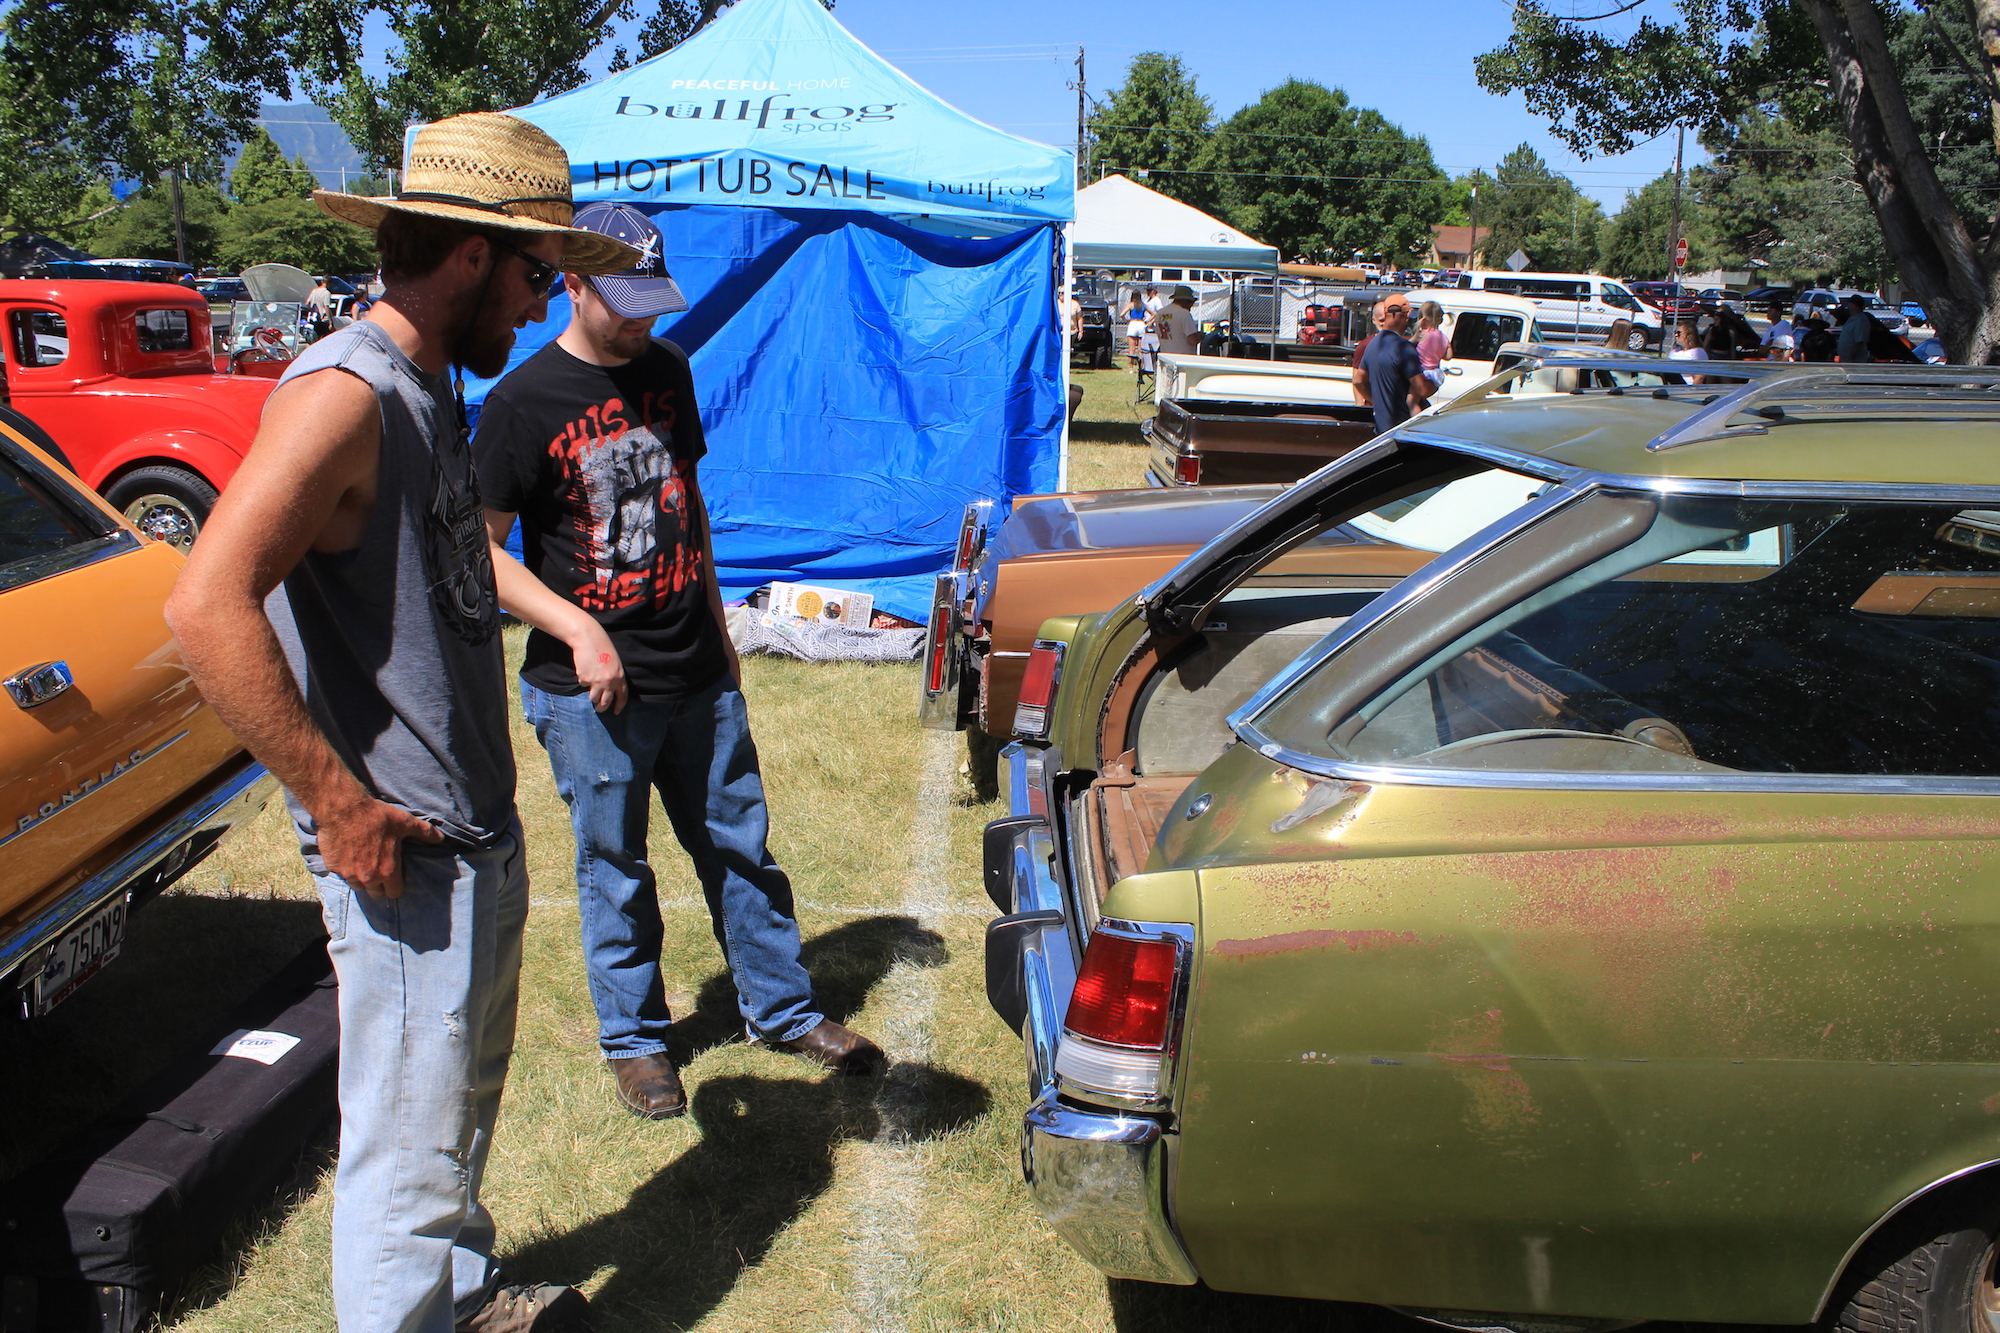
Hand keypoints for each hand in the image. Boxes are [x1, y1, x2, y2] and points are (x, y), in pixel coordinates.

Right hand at [319, 795, 443, 898]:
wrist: (344, 809)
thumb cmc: (377, 817)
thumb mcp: (405, 823)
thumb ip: (424, 833)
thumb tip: (441, 839)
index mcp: (387, 872)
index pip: (394, 893)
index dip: (396, 885)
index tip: (394, 876)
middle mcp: (368, 878)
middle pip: (375, 893)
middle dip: (378, 884)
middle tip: (379, 868)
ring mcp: (349, 874)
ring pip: (358, 886)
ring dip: (361, 878)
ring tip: (364, 862)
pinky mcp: (333, 867)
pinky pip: (341, 874)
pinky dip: (345, 868)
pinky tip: (348, 853)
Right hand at [573, 634, 628, 713]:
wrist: (588, 639)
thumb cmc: (602, 647)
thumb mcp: (615, 662)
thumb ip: (614, 676)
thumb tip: (610, 690)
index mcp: (620, 677)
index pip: (622, 697)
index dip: (619, 706)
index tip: (615, 712)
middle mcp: (609, 682)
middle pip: (605, 702)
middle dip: (601, 707)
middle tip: (599, 709)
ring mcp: (596, 682)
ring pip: (593, 697)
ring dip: (591, 694)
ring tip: (591, 684)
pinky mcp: (584, 679)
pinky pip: (583, 684)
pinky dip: (583, 679)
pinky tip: (584, 668)